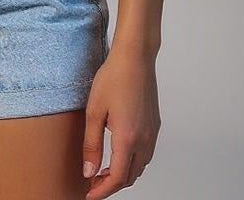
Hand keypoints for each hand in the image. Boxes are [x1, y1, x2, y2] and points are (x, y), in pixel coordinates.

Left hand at [81, 45, 160, 197]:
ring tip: (102, 169)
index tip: (89, 195)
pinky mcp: (155, 125)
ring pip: (139, 167)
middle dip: (111, 184)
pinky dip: (132, 161)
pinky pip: (145, 154)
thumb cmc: (114, 78)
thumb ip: (91, 144)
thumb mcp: (94, 111)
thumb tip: (88, 171)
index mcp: (128, 138)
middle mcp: (145, 140)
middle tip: (92, 183)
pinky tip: (118, 153)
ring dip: (123, 174)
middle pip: (130, 177)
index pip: (118, 178)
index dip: (102, 190)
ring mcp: (152, 133)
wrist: (135, 57)